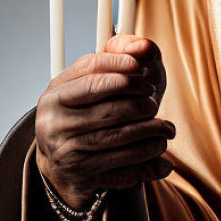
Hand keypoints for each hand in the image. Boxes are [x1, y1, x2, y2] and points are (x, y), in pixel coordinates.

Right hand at [34, 34, 175, 209]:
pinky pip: (119, 163)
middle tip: (155, 101)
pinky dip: (144, 156)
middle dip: (140, 104)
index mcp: (55, 92)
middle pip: (107, 107)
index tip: (144, 69)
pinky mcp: (78, 173)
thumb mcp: (103, 79)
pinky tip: (159, 148)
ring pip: (115, 138)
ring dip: (149, 132)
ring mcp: (63, 149)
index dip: (122, 66)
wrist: (64, 160)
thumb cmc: (89, 110)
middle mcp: (53, 121)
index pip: (90, 70)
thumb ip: (124, 54)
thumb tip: (144, 46)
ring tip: (167, 128)